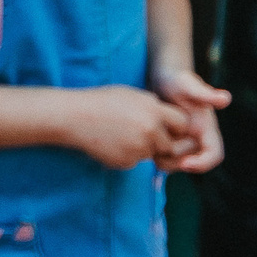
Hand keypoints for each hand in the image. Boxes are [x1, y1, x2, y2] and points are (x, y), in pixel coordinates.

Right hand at [56, 86, 193, 170]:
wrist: (74, 117)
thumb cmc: (101, 102)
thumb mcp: (131, 95)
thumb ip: (153, 106)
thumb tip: (169, 118)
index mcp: (153, 110)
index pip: (182, 123)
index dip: (174, 126)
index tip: (165, 126)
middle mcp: (151, 130)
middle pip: (169, 144)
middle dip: (159, 142)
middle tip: (137, 134)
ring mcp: (139, 148)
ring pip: (150, 154)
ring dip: (140, 149)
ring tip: (118, 135)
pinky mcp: (127, 161)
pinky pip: (134, 161)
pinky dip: (125, 155)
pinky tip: (110, 143)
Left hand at [152, 67, 229, 173]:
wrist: (161, 80)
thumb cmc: (176, 79)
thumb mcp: (188, 84)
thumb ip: (204, 93)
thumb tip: (226, 98)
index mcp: (207, 129)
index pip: (214, 154)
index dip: (202, 163)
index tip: (184, 164)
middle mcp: (197, 138)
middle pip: (194, 163)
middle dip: (177, 161)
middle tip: (158, 152)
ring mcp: (183, 142)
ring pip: (178, 164)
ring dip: (165, 161)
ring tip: (150, 147)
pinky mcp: (169, 142)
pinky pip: (166, 159)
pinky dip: (156, 155)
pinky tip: (145, 143)